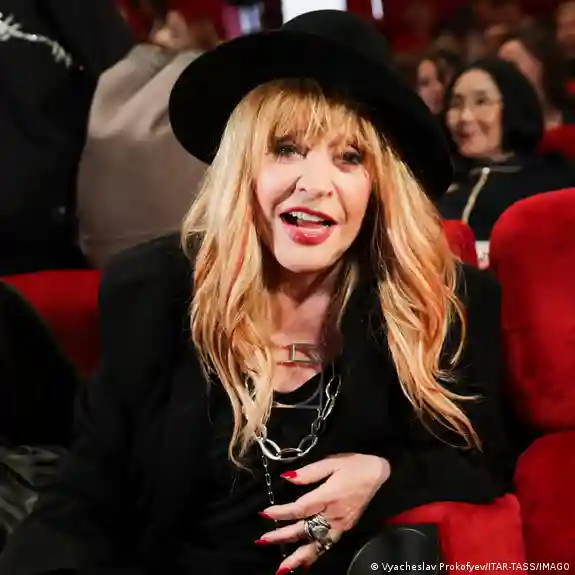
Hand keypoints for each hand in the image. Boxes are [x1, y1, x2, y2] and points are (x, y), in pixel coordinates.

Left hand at [257, 453, 390, 572]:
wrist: (379, 474)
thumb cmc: (354, 465)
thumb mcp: (332, 461)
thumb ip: (309, 472)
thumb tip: (287, 478)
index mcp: (329, 496)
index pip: (300, 508)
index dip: (281, 513)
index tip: (265, 514)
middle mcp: (334, 514)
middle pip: (305, 529)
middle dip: (282, 536)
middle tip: (263, 540)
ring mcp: (340, 525)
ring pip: (317, 544)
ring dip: (298, 557)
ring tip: (281, 568)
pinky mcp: (345, 528)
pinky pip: (327, 545)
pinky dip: (315, 556)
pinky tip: (304, 565)